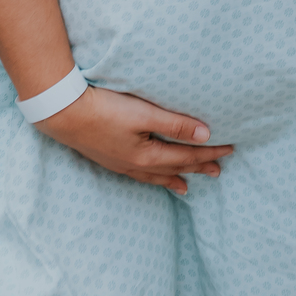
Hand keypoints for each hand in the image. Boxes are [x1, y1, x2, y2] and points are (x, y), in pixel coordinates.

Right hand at [36, 85, 233, 193]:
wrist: (64, 114)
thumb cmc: (105, 109)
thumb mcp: (145, 114)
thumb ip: (176, 124)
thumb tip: (207, 137)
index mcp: (149, 155)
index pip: (188, 156)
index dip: (211, 153)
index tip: (231, 149)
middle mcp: (137, 165)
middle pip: (175, 168)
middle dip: (198, 168)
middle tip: (219, 171)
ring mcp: (122, 164)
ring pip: (157, 175)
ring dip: (176, 177)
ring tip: (187, 186)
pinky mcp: (110, 159)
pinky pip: (140, 175)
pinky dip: (154, 177)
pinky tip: (151, 175)